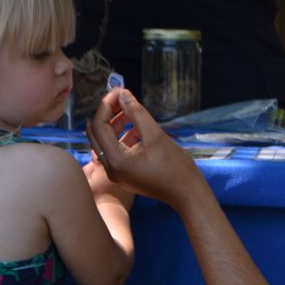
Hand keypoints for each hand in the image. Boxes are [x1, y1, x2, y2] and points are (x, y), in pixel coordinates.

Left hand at [86, 88, 203, 208]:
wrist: (187, 193)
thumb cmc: (174, 166)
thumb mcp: (155, 135)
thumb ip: (136, 113)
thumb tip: (123, 94)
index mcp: (115, 160)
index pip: (99, 126)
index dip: (106, 105)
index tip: (118, 90)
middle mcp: (111, 169)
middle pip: (98, 134)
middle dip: (108, 114)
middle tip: (122, 97)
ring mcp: (117, 174)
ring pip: (106, 142)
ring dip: (115, 125)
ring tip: (131, 110)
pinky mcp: (125, 175)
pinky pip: (115, 152)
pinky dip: (122, 137)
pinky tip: (137, 128)